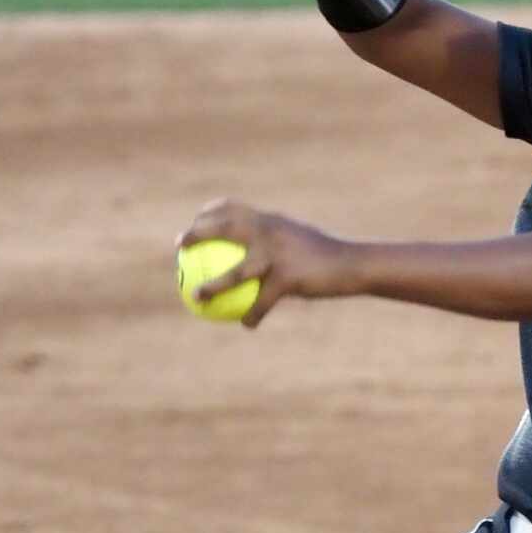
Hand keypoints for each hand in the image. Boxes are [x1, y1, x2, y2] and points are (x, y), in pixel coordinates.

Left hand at [178, 199, 351, 328]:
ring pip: (235, 272)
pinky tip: (246, 325)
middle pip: (224, 229)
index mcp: (270, 219)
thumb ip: (275, 241)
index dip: (209, 211)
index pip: (233, 207)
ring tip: (196, 297)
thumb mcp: (298, 241)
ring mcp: (277, 254)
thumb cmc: (324, 256)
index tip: (195, 220)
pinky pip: (262, 301)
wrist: (353, 265)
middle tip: (179, 247)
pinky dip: (253, 314)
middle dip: (197, 234)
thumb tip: (254, 253)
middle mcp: (270, 231)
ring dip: (212, 286)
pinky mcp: (287, 278)